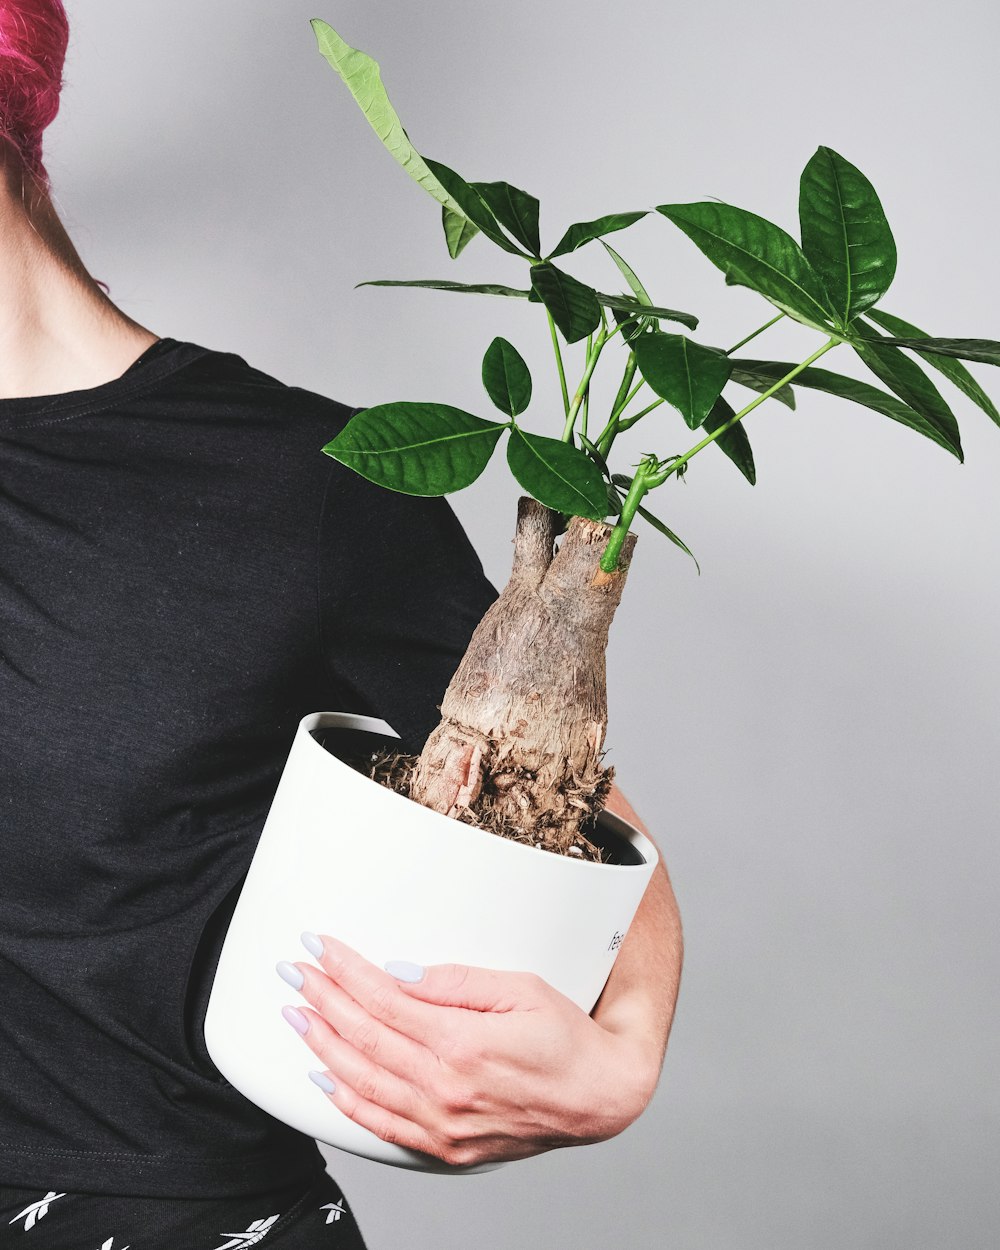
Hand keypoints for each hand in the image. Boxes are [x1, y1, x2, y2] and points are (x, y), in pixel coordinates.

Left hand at [277, 933, 658, 1166]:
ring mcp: (443, 1124)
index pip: (384, 999)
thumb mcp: (521, 988)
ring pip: (363, 1081)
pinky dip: (346, 1101)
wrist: (599, 1097)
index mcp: (463, 1044)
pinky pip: (381, 1125)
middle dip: (323, 998)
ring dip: (322, 1044)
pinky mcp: (446, 1148)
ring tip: (296, 1014)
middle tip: (295, 971)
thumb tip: (397, 974)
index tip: (321, 947)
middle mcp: (446, 1089)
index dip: (346, 971)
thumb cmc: (567, 1038)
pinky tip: (324, 1076)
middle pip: (365, 1036)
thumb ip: (455, 982)